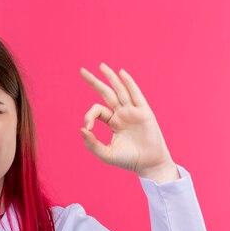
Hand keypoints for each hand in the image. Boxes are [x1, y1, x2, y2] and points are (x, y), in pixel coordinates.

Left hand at [79, 63, 178, 181]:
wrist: (148, 164)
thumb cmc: (128, 160)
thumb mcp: (106, 154)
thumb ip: (92, 144)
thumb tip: (82, 129)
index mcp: (113, 122)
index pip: (98, 110)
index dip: (89, 115)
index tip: (88, 127)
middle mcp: (122, 113)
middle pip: (107, 93)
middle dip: (94, 82)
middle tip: (81, 70)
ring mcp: (133, 111)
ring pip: (120, 90)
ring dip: (110, 78)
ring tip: (101, 66)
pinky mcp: (144, 112)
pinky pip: (136, 95)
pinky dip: (129, 83)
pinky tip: (121, 73)